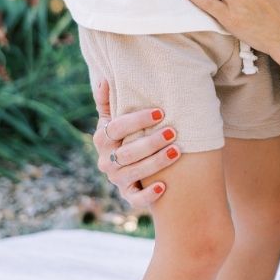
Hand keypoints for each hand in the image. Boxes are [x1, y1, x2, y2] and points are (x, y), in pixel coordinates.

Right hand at [91, 77, 176, 207]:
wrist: (132, 167)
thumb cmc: (127, 135)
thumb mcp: (115, 119)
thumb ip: (109, 102)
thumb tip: (104, 79)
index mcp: (102, 139)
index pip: (116, 128)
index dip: (137, 120)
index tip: (161, 112)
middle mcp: (106, 160)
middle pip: (126, 152)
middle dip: (150, 142)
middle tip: (174, 131)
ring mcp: (116, 179)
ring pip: (132, 173)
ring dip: (155, 163)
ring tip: (177, 151)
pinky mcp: (127, 195)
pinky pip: (134, 200)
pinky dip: (147, 195)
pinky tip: (163, 187)